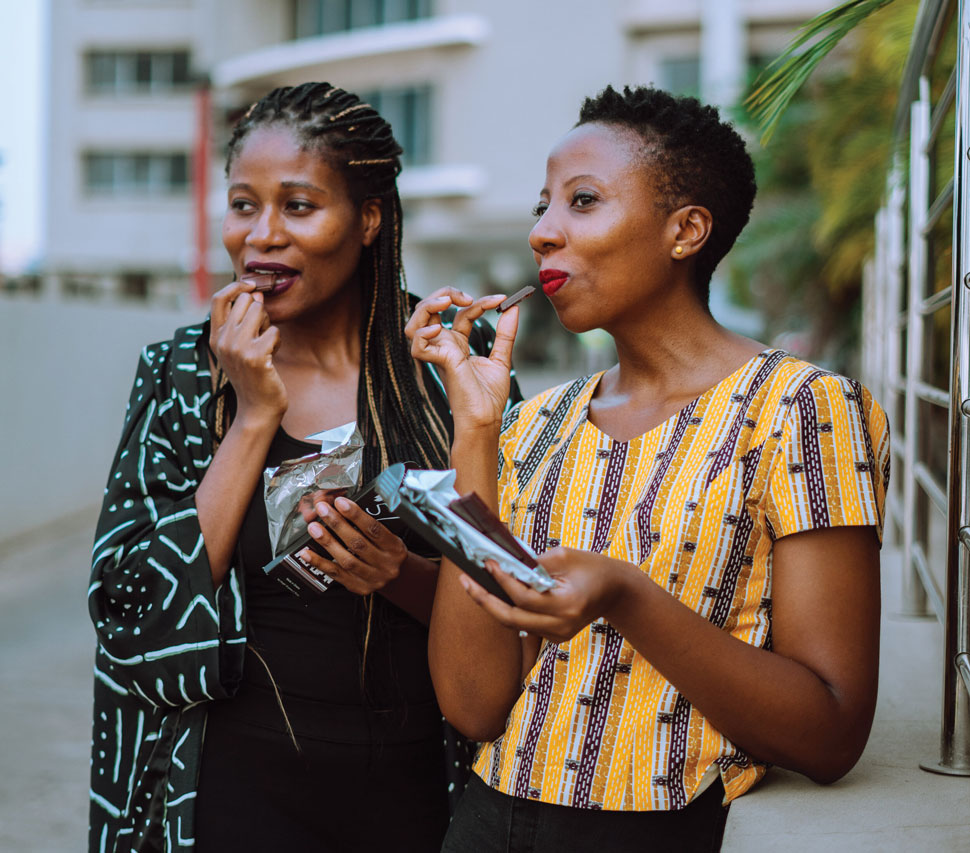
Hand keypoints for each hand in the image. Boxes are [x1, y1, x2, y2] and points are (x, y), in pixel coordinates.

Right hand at [209, 280, 285, 426]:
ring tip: (266, 345)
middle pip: (246, 302)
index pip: (219, 299)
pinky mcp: (255, 356)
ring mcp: (237, 348)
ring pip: (260, 312)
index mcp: (215, 337)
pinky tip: (272, 356)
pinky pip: (274, 332)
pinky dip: (277, 341)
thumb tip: (255, 292)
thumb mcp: (238, 347)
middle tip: (262, 332)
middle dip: (260, 312)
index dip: (236, 286)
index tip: (252, 285)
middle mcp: (222, 341)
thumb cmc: (252, 375)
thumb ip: (242, 321)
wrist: (257, 408)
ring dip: (269, 326)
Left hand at [300, 496, 407, 595]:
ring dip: (328, 542)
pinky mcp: (359, 587)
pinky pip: (336, 574)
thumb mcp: (389, 538)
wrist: (395, 578)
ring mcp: (373, 579)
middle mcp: (386, 565)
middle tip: (323, 510)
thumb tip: (343, 508)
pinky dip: (319, 562)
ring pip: (346, 560)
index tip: (340, 502)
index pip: (374, 529)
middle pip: (358, 544)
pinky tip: (307, 553)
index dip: (356, 515)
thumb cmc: (388, 552)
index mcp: (395, 548)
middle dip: (338, 525)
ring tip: (314, 528)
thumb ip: (370, 526)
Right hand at [404, 286, 518, 430]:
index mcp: (457, 345)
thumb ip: (505, 333)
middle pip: (430, 310)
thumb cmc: (489, 397)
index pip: (461, 313)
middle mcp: (444, 347)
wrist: (486, 418)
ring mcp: (439, 354)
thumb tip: (513, 309)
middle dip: (445, 293)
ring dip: (427, 306)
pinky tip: (440, 328)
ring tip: (447, 301)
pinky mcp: (438, 363)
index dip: (480, 302)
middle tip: (467, 296)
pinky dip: (423, 333)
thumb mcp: (501, 358)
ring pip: (415, 323)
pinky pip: (417, 345)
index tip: (502, 299)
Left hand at [456, 547, 638, 643]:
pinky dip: (507, 609)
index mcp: (567, 605)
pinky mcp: (554, 637)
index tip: (487, 563)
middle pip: (512, 618)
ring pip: (514, 624)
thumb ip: (533, 563)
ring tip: (471, 585)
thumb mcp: (564, 556)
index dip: (503, 580)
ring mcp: (558, 635)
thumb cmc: (592, 567)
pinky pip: (523, 624)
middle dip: (484, 600)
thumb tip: (502, 561)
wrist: (617, 591)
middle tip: (465, 581)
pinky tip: (492, 593)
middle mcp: (561, 626)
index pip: (525, 597)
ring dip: (491, 604)